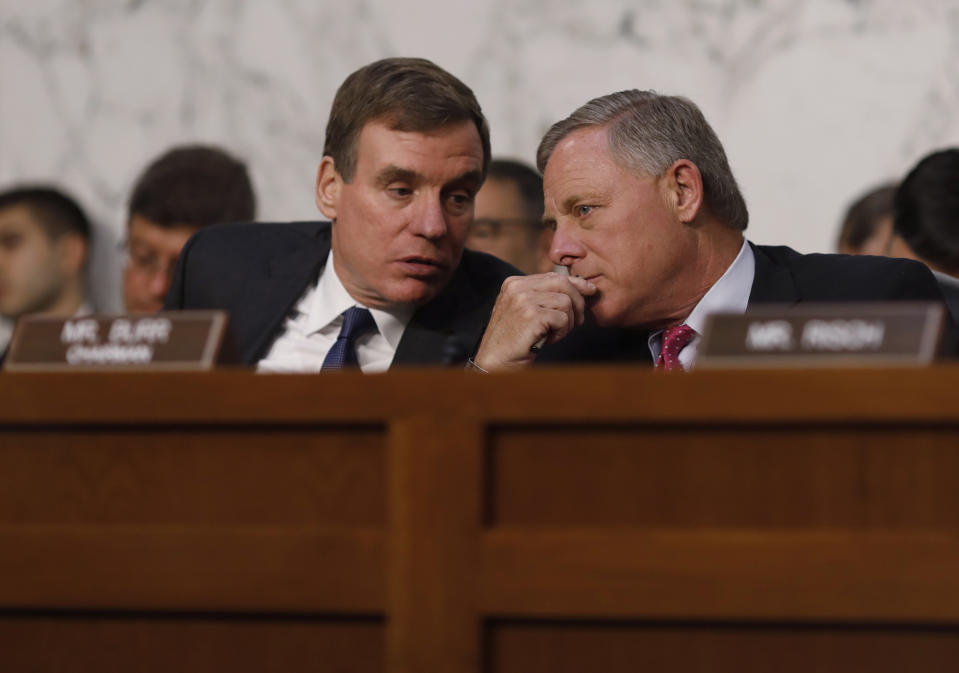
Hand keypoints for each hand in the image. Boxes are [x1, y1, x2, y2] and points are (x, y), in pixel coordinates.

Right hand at [473, 272, 596, 369]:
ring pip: (566, 302)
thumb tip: (578, 287)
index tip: (590, 291)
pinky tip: (548, 340)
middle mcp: (518, 287)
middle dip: (578, 302)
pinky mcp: (532, 315)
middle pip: (563, 283)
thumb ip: (542, 296)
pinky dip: (562, 332)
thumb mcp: (525, 311)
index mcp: (514, 283)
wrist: (495, 361)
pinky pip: (563, 318)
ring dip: (568, 322)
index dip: (576, 284)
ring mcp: (524, 300)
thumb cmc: (513, 340)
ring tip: (555, 334)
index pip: (553, 276)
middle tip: (579, 320)